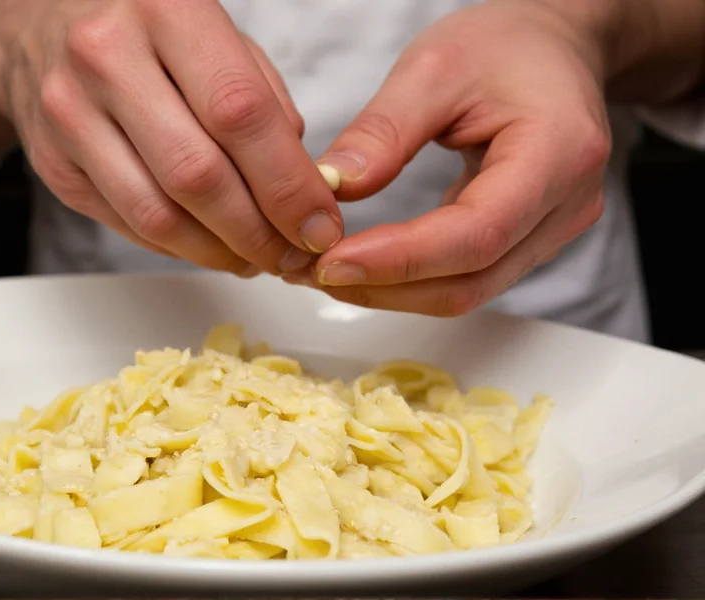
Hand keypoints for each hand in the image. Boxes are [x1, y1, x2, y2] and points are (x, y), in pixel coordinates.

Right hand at [0, 0, 342, 276]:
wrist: (42, 30)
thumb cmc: (148, 33)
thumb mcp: (218, 38)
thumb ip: (265, 104)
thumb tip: (307, 190)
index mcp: (166, 11)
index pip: (240, 114)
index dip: (288, 184)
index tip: (319, 225)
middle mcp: (107, 58)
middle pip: (197, 175)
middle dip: (258, 232)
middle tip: (292, 256)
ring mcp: (70, 114)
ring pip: (158, 216)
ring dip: (219, 252)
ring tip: (255, 260)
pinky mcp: (54, 165)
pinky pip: (128, 226)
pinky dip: (180, 249)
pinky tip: (210, 246)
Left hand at [290, 0, 610, 314]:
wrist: (552, 46)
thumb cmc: (504, 44)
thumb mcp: (434, 68)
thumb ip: (383, 130)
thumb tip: (333, 187)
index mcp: (559, 154)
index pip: (477, 235)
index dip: (401, 260)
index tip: (332, 262)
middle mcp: (566, 205)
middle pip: (471, 279)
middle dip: (386, 285)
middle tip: (315, 272)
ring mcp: (553, 230)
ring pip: (467, 290)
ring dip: (393, 291)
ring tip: (330, 271)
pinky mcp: (529, 240)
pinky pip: (468, 276)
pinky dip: (411, 278)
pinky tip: (366, 263)